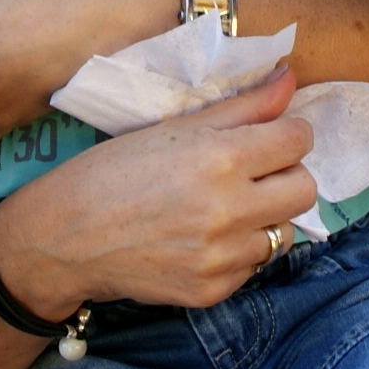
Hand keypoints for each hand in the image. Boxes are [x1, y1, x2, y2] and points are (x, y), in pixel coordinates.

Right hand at [0, 69, 320, 319]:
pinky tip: (203, 238)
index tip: (270, 137)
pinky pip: (253, 266)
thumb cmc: (113, 171)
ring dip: (264, 217)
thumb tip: (290, 78)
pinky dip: (238, 251)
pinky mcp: (213, 290)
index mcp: (219, 158)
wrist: (64, 238)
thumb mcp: (173, 129)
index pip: (298, 140)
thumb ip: (241, 107)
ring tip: (223, 208)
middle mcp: (228, 209)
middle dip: (286, 175)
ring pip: (284, 232)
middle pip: (305, 189)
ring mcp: (222, 256)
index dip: (288, 134)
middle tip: (254, 173)